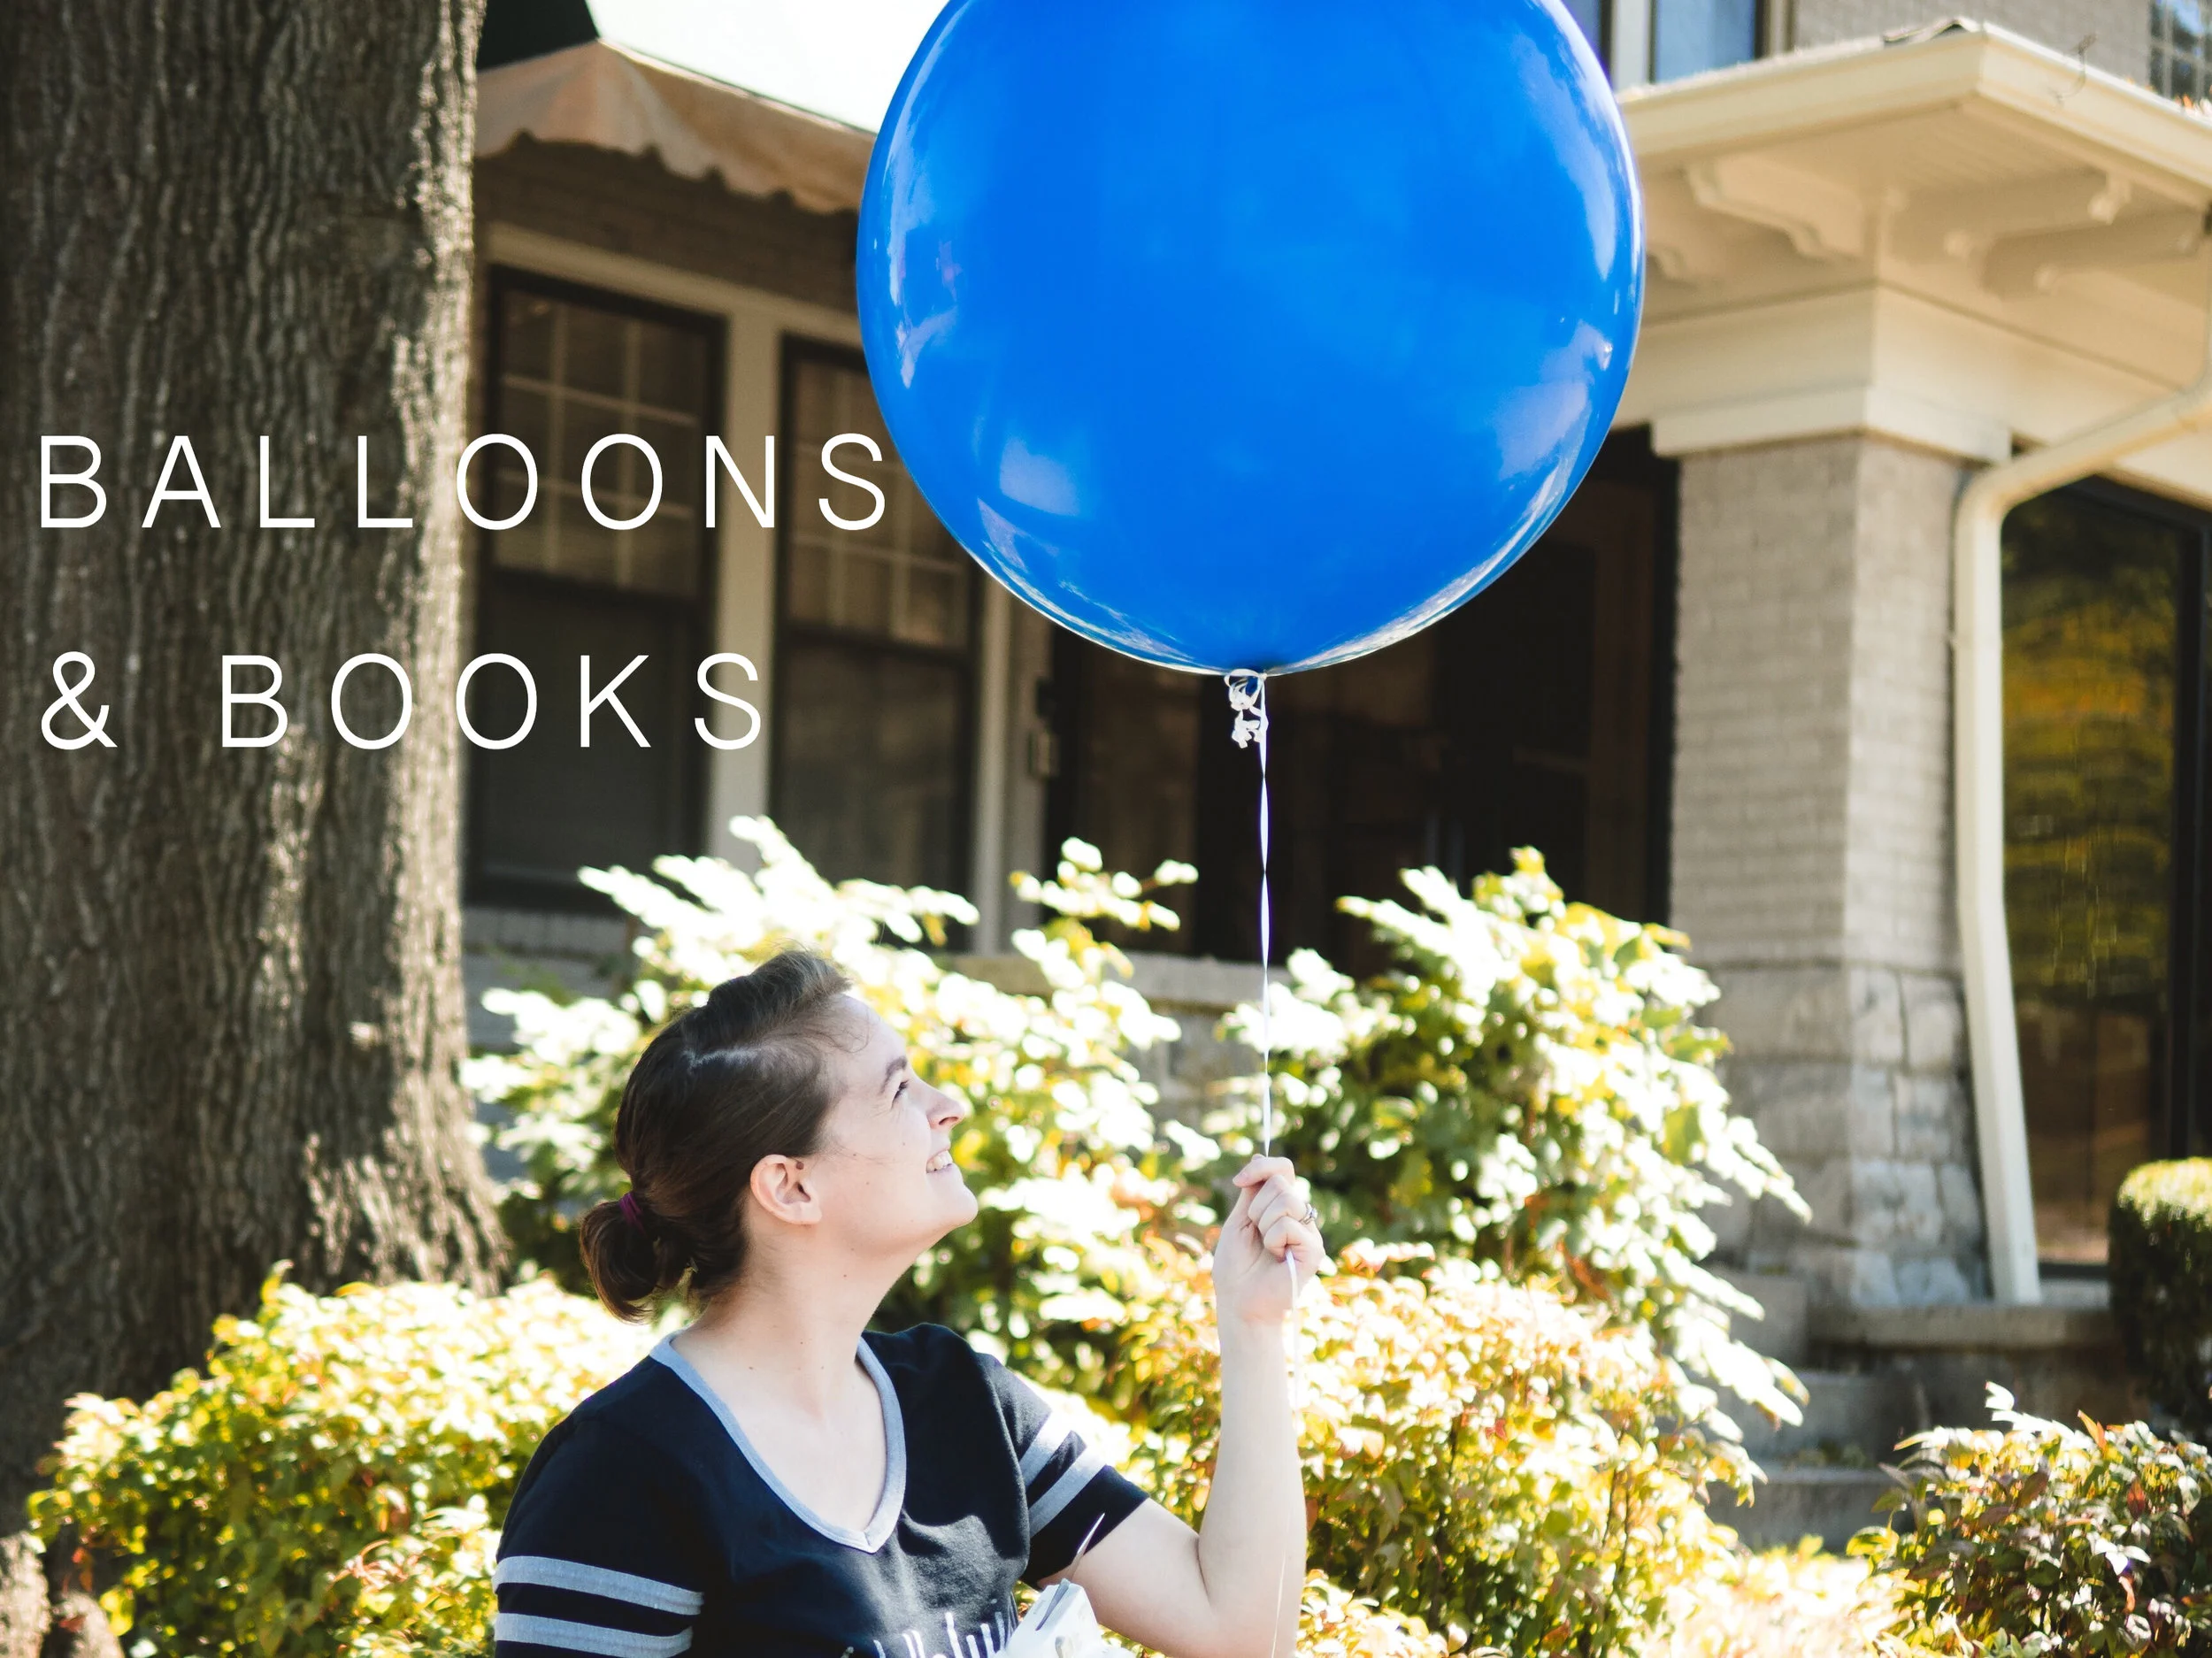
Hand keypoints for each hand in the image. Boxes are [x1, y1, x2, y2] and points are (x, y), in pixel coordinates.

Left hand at [1211, 1156, 1325, 1327]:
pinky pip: (1289, 1224)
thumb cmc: (1236, 1266)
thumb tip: (1259, 1157)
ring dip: (1263, 1223)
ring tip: (1266, 1247)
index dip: (1261, 1167)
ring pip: (1286, 1199)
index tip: (1238, 1181)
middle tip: (1255, 1233)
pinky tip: (1276, 1257)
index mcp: (1281, 1207)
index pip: (1282, 1169)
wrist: (1239, 1302)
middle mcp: (1299, 1216)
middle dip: (1256, 1206)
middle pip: (1281, 1182)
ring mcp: (1309, 1231)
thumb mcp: (1239, 1220)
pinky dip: (1273, 1239)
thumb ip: (1252, 1191)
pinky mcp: (1314, 1249)